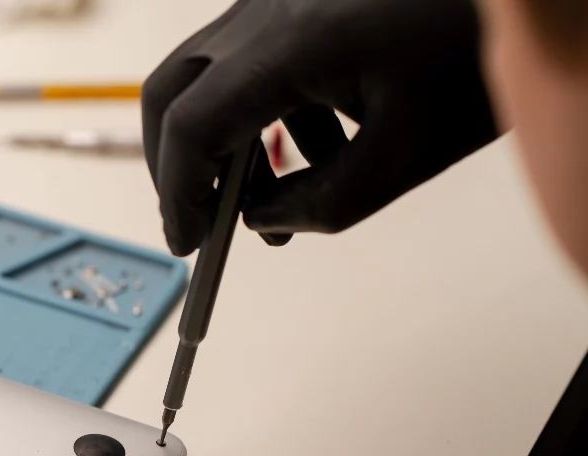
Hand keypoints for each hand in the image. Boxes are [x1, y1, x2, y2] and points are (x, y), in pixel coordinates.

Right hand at [141, 0, 499, 255]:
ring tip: (274, 199)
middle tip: (202, 220)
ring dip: (227, 143)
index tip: (187, 242)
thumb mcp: (406, 150)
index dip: (178, 194)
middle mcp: (263, 12)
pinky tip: (321, 145)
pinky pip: (249, 62)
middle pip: (172, 93)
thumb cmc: (473, 48)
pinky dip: (262, 113)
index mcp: (285, 46)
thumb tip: (267, 222)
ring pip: (209, 79)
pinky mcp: (293, 3)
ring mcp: (273, 0)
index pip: (190, 127)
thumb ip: (325, 203)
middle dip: (179, 165)